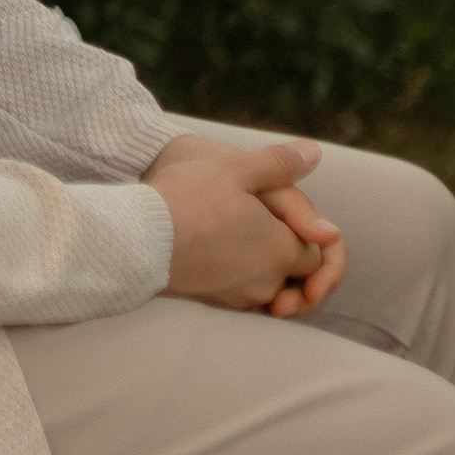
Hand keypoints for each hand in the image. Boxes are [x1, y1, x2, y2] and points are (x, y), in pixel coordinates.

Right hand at [145, 133, 344, 314]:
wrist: (136, 240)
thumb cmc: (186, 200)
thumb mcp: (234, 168)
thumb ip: (279, 162)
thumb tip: (315, 152)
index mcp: (281, 249)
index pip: (318, 251)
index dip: (311, 231)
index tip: (293, 215)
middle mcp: (268, 280)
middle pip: (298, 272)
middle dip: (292, 251)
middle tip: (270, 223)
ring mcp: (241, 296)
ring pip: (271, 285)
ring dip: (266, 265)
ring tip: (243, 234)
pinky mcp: (216, 303)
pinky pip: (244, 294)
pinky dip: (242, 276)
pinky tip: (222, 252)